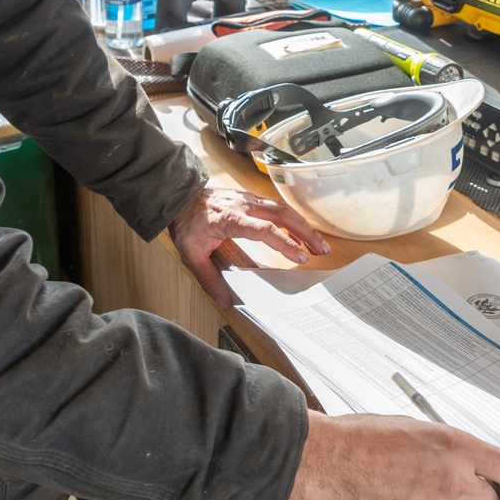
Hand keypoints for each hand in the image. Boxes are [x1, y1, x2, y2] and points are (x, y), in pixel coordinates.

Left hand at [168, 186, 329, 308]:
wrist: (178, 197)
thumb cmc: (185, 223)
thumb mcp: (191, 255)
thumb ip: (208, 279)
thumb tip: (224, 302)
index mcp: (231, 219)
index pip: (265, 229)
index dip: (284, 243)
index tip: (300, 256)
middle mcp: (244, 206)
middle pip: (282, 215)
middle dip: (305, 232)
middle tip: (321, 250)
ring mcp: (248, 200)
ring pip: (282, 209)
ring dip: (302, 225)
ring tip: (317, 244)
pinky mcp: (249, 199)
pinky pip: (275, 207)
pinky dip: (291, 220)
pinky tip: (297, 233)